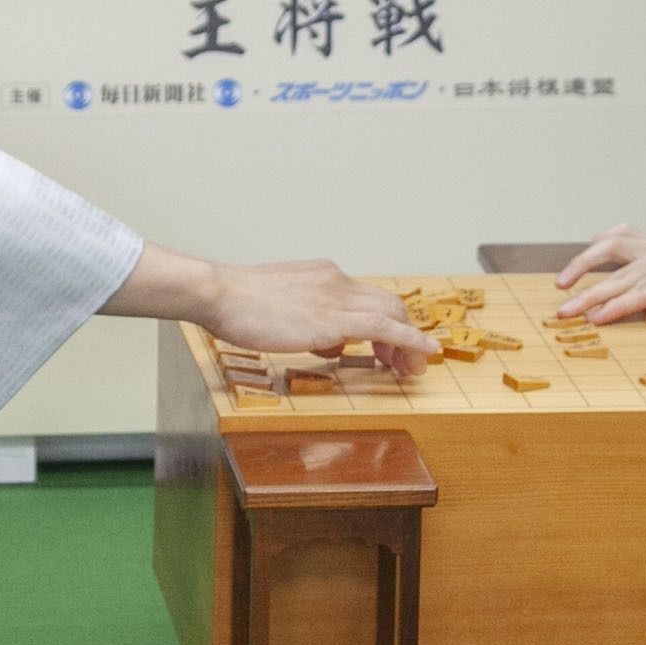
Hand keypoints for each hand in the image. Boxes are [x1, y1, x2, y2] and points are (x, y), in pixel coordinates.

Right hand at [200, 258, 439, 367]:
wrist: (221, 295)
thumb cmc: (238, 304)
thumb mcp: (282, 308)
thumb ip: (311, 322)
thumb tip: (332, 344)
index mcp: (325, 276)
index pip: (368, 297)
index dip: (387, 322)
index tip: (390, 346)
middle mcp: (337, 282)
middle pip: (389, 303)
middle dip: (405, 333)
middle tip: (406, 361)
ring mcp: (337, 299)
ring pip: (394, 313)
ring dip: (410, 342)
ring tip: (414, 368)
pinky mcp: (333, 320)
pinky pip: (385, 328)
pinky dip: (411, 340)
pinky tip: (424, 353)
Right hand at [552, 184, 645, 324]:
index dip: (621, 304)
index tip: (596, 317)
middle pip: (623, 276)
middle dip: (591, 294)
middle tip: (563, 312)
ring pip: (614, 254)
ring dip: (585, 266)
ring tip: (561, 283)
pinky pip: (626, 240)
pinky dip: (603, 245)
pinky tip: (590, 253)